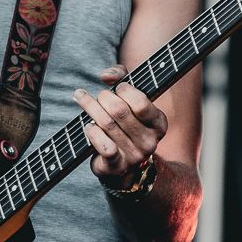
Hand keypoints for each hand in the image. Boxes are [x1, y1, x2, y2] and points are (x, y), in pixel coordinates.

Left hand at [75, 64, 166, 184]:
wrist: (123, 164)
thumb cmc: (125, 123)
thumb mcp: (130, 97)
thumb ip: (122, 77)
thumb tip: (106, 75)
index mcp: (158, 124)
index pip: (141, 103)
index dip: (125, 90)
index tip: (118, 87)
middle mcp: (150, 142)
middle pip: (119, 111)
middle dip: (104, 97)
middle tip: (99, 95)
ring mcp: (135, 156)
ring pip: (107, 124)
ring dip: (91, 108)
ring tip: (82, 99)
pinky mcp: (118, 166)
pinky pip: (103, 146)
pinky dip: (92, 132)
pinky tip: (87, 125)